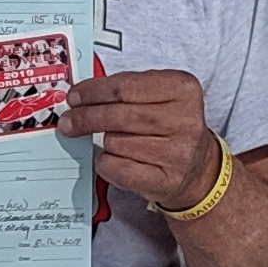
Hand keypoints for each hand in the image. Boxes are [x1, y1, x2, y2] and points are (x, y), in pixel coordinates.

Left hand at [62, 68, 220, 211]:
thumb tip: (82, 95)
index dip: (93, 91)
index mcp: (182, 89)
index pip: (124, 86)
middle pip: (116, 115)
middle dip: (85, 117)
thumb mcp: (161, 96)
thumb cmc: (171, 127)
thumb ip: (127, 90)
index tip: (74, 96)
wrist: (199, 170)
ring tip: (113, 142)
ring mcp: (177, 152)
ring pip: (114, 142)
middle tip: (68, 121)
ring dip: (103, 143)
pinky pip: (115, 167)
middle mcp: (184, 119)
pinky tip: (113, 159)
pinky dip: (106, 163)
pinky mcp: (165, 180)